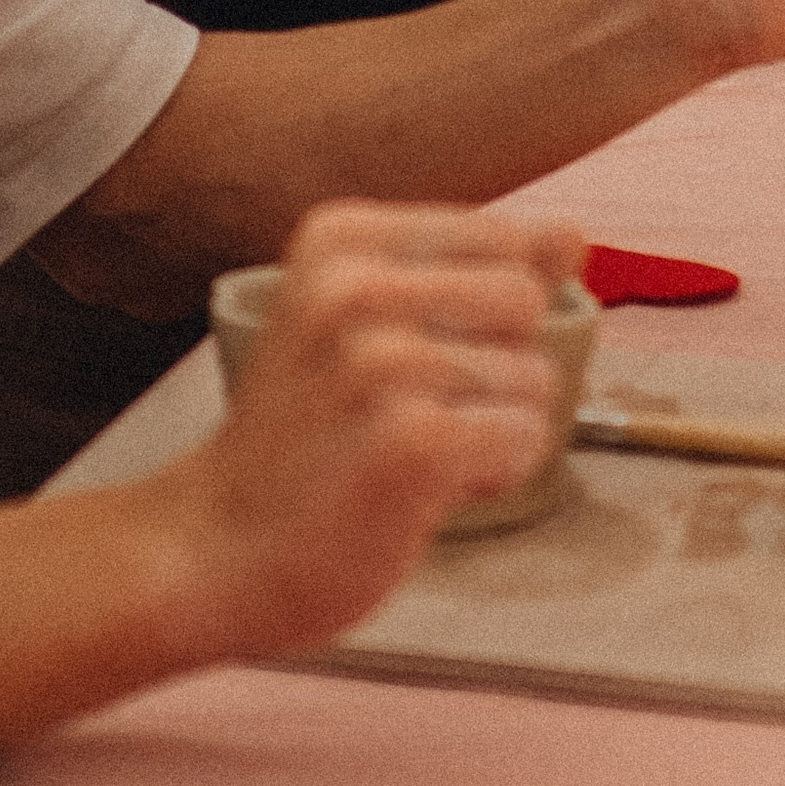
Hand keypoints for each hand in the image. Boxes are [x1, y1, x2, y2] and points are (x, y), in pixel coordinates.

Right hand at [168, 201, 581, 658]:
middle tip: (418, 412)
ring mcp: (379, 363)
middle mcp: (354, 286)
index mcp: (339, 238)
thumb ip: (478, 271)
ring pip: (532, 380)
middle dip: (500, 368)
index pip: (504, 242)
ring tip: (409, 457)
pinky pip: (522, 439)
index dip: (487, 315)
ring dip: (492, 432)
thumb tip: (573, 234)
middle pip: (525, 303)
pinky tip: (426, 491)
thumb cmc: (297, 441)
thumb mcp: (366, 322)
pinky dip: (492, 475)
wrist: (211, 551)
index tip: (414, 356)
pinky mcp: (409, 442)